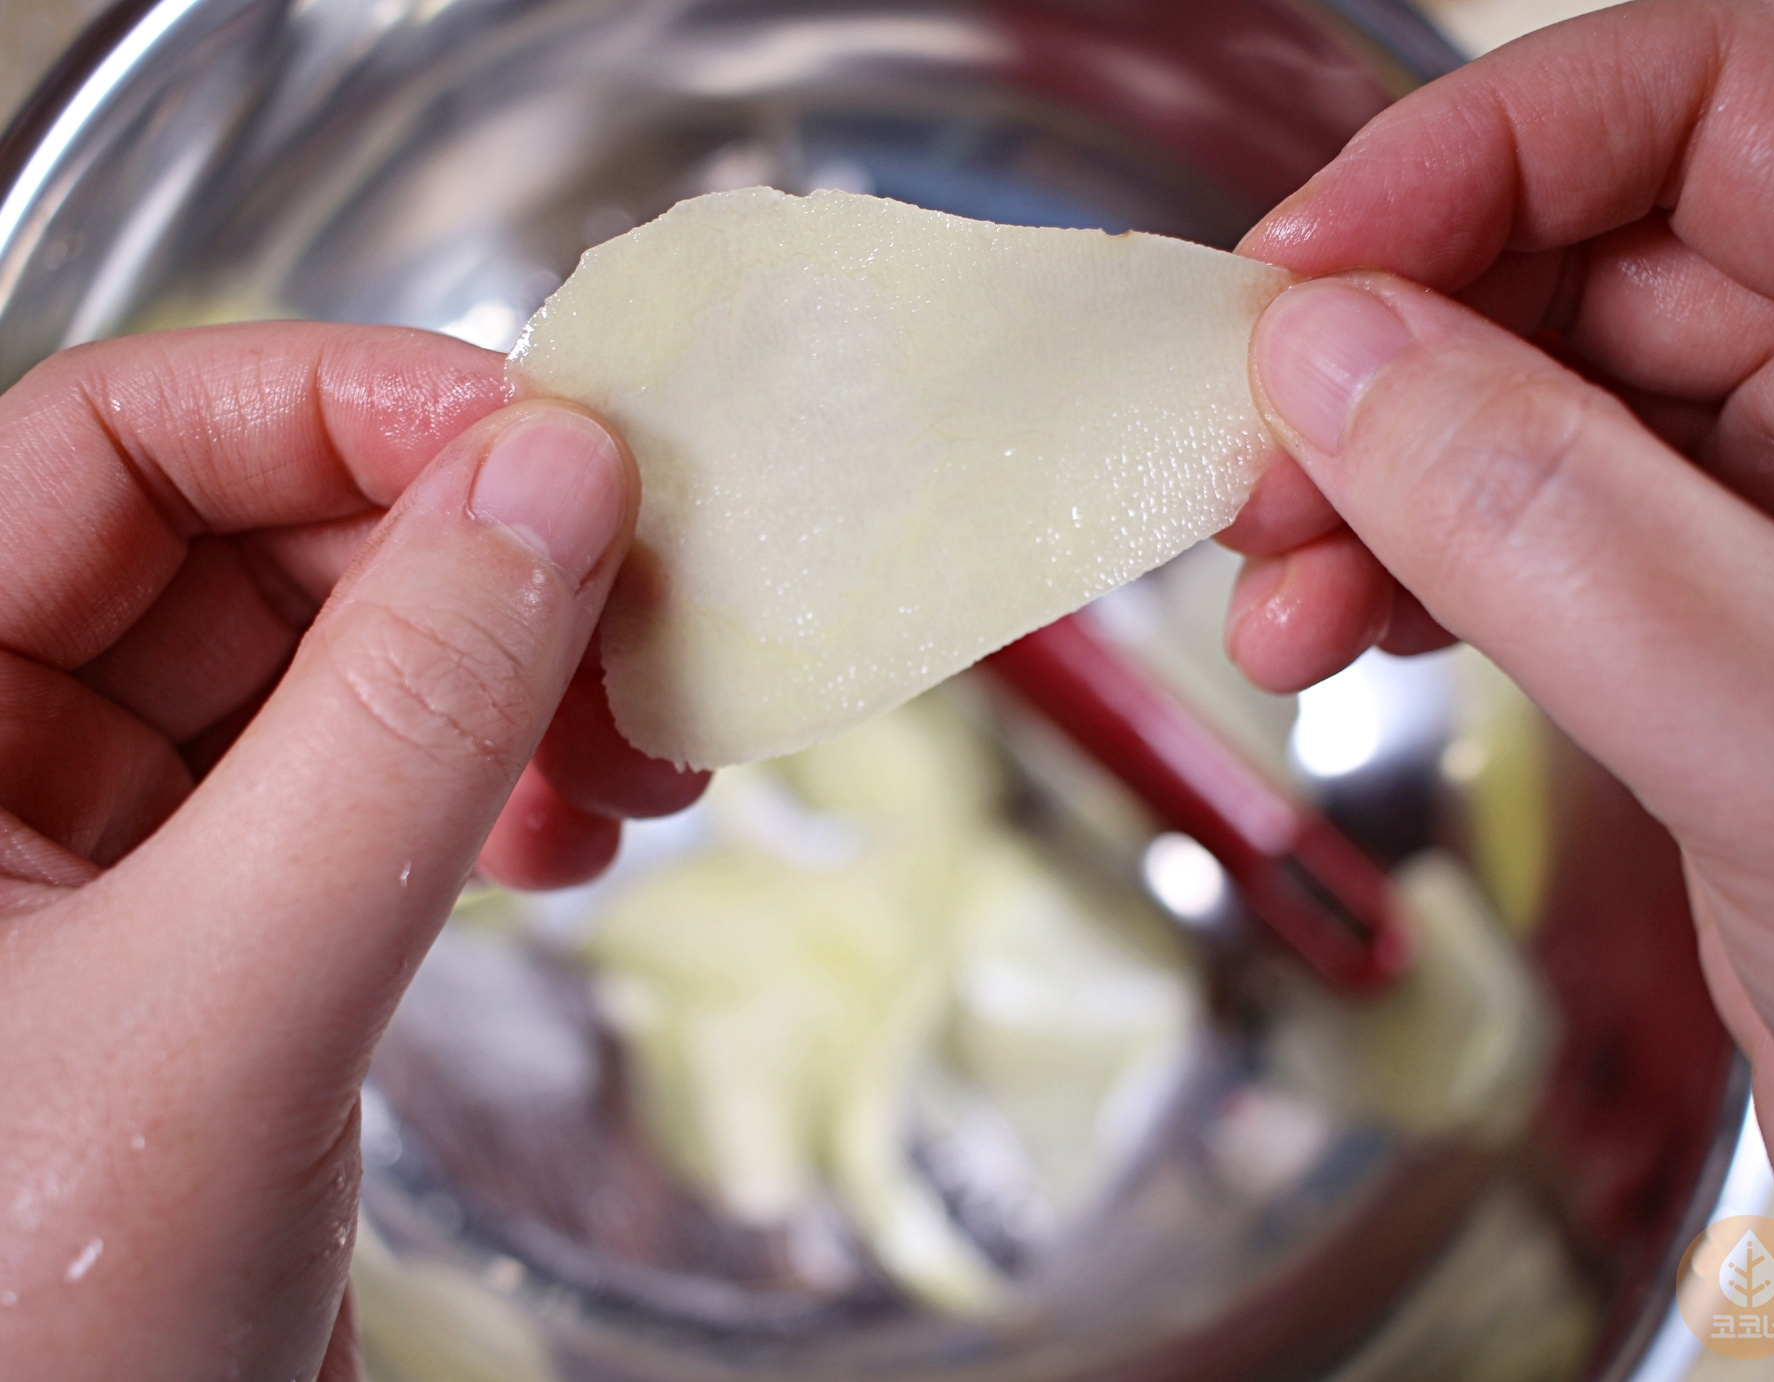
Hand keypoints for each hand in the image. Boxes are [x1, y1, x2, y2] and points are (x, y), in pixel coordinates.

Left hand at [0, 323, 702, 1378]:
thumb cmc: (19, 1339)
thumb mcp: (219, 1009)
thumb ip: (396, 733)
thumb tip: (555, 485)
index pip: (111, 443)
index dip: (337, 407)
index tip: (550, 438)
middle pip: (251, 546)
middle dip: (469, 569)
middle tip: (641, 608)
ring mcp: (102, 855)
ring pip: (336, 671)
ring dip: (511, 685)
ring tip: (641, 749)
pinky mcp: (213, 940)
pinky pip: (370, 795)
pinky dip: (492, 794)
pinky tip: (574, 833)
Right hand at [1220, 0, 1773, 1261]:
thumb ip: (1551, 521)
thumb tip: (1332, 354)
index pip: (1710, 106)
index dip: (1487, 154)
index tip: (1308, 268)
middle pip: (1582, 260)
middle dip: (1388, 357)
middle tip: (1255, 460)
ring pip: (1524, 411)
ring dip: (1368, 487)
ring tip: (1274, 593)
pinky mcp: (1700, 630)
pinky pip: (1522, 539)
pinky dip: (1407, 576)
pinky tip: (1341, 635)